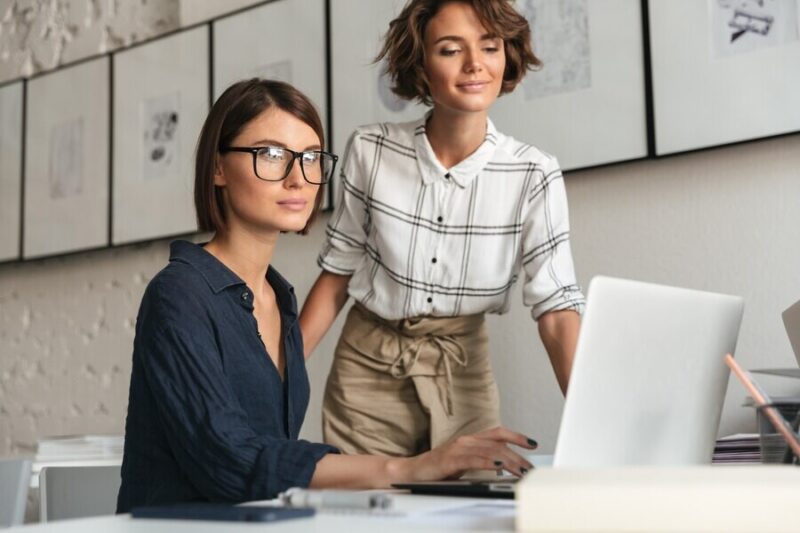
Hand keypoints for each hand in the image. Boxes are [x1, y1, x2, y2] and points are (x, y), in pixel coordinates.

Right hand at [405, 426, 535, 481]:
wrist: (412, 472)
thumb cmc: (437, 469)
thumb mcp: (463, 464)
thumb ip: (481, 462)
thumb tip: (503, 467)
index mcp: (470, 440)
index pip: (498, 433)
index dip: (516, 436)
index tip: (532, 443)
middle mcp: (466, 440)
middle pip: (499, 444)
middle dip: (518, 456)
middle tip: (531, 468)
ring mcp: (458, 448)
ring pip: (490, 451)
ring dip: (509, 461)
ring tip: (522, 470)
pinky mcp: (451, 459)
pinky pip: (474, 459)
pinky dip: (489, 461)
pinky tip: (499, 464)